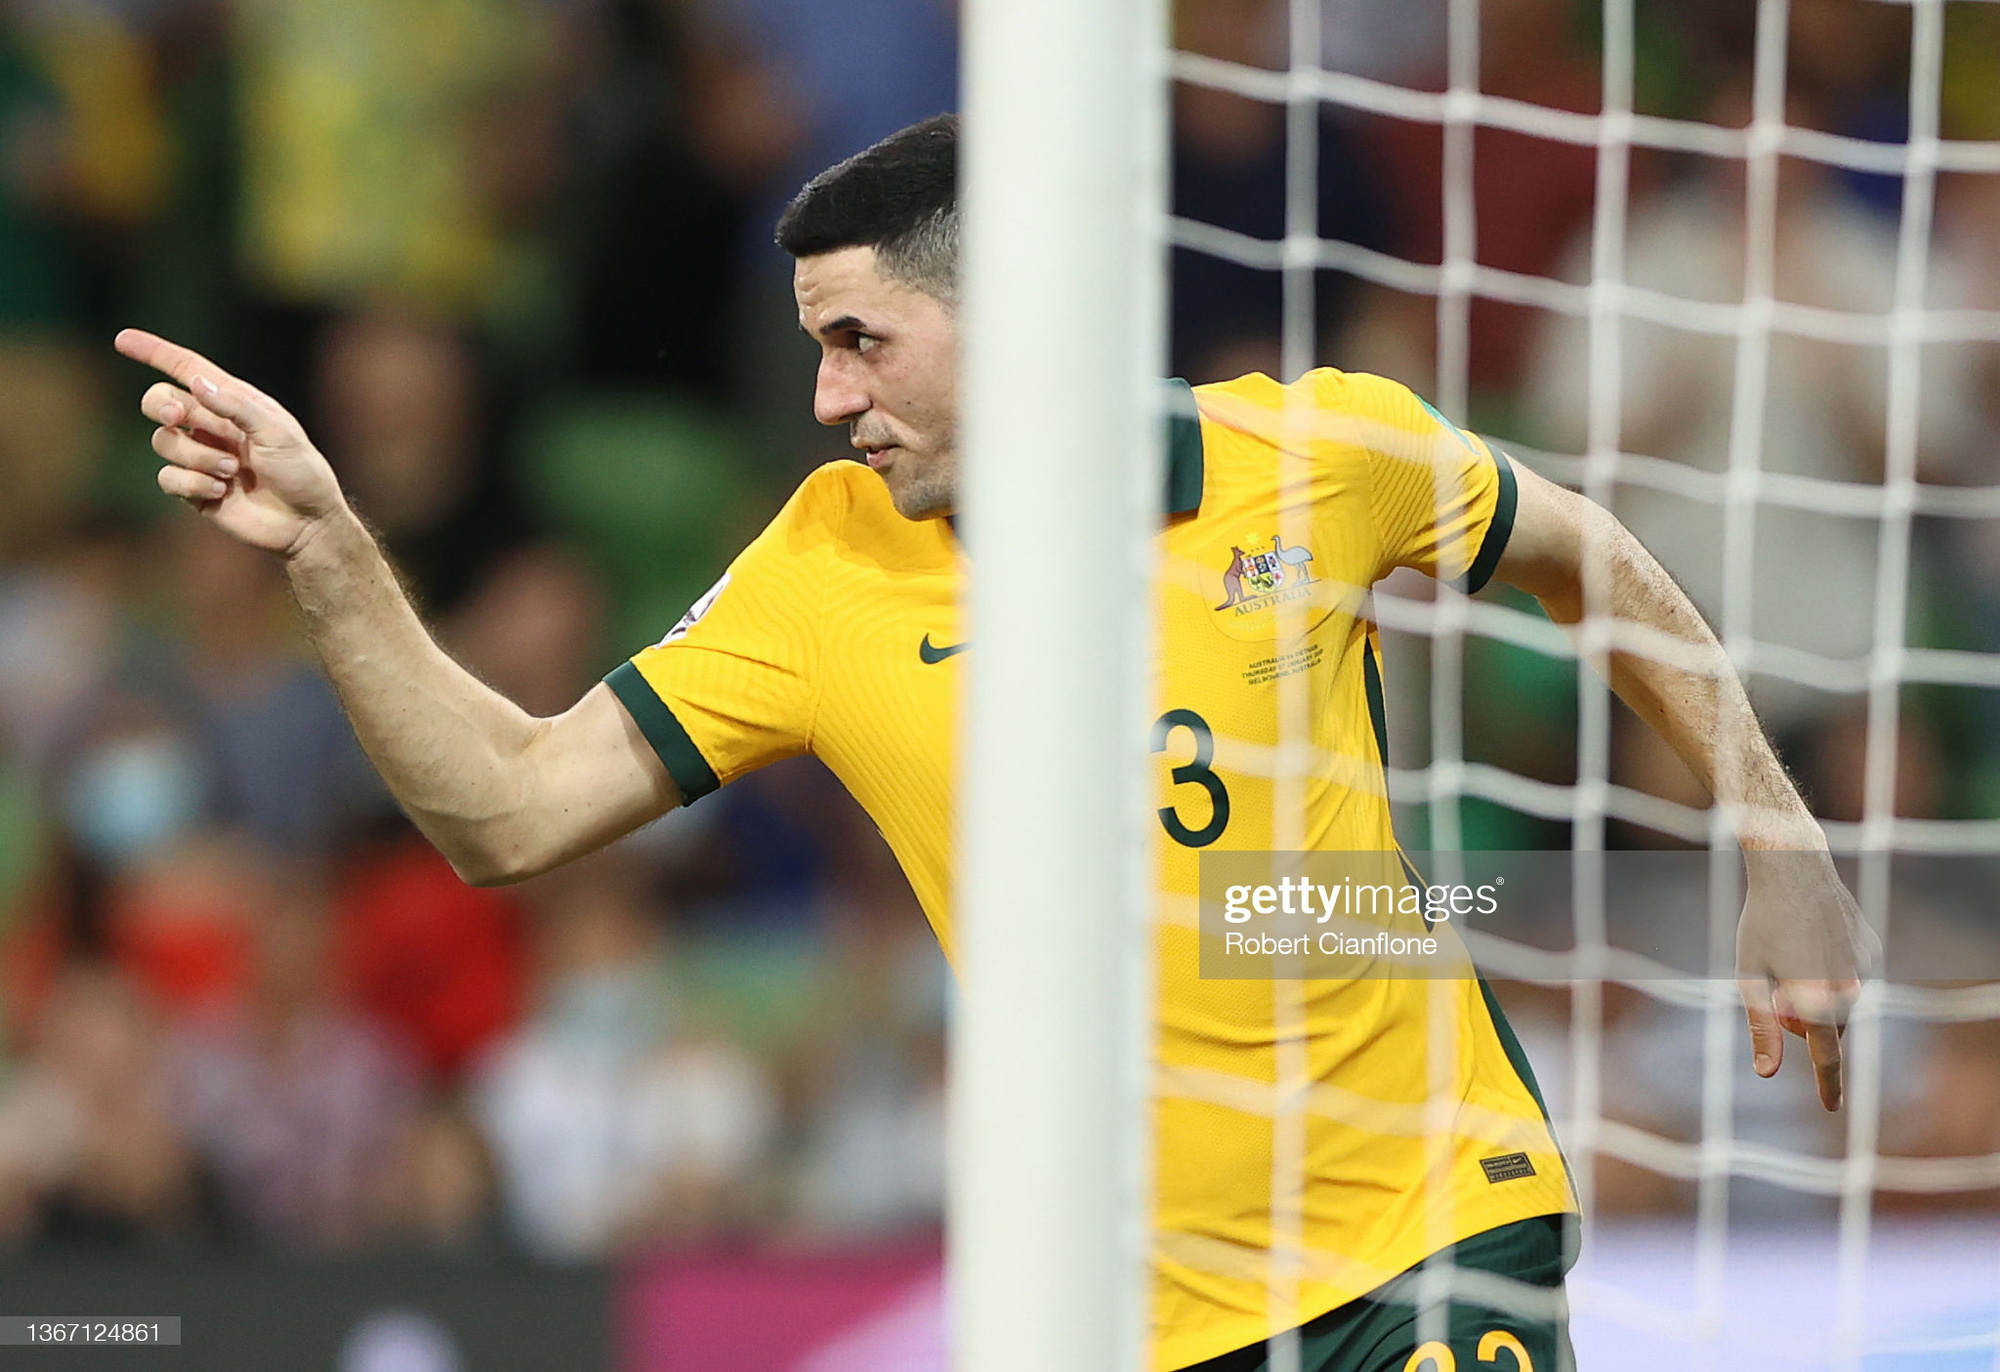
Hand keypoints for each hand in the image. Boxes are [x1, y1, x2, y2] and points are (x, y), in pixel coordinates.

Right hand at [115, 329, 348, 556]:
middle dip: (160, 405)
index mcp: (233, 403)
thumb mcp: (277, 432)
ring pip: (163, 442)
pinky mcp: (193, 488)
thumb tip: (195, 383)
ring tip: (232, 471)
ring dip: (196, 456)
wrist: (306, 522)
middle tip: (177, 416)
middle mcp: (211, 426)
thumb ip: (237, 406)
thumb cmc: (300, 471)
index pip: (187, 369)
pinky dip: (191, 483)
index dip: (154, 353)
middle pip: (159, 401)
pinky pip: (167, 477)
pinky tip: (221, 492)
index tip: (123, 340)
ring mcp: (200, 457)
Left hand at [1735, 849, 1881, 1110]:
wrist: (1795, 869)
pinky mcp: (1871, 948)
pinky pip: (1853, 974)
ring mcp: (1864, 966)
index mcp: (1815, 997)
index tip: (1831, 1108)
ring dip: (1820, 996)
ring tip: (1792, 959)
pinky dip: (1833, 970)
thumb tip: (1767, 1072)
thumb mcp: (1749, 975)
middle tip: (1777, 995)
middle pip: (1830, 1027)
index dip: (1828, 1085)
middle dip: (1806, 1024)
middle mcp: (1848, 986)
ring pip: (1843, 1001)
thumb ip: (1761, 1026)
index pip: (1826, 1055)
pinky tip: (1813, 941)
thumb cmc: (1762, 922)